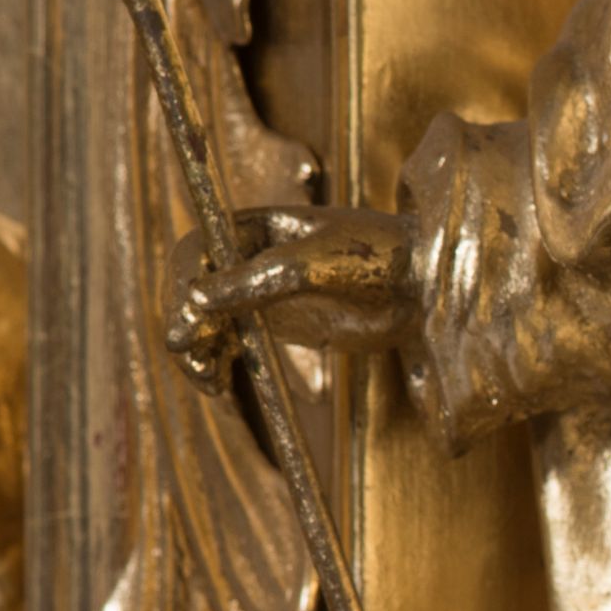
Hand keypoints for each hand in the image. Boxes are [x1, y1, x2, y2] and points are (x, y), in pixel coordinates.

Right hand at [165, 202, 418, 388]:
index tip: (189, 320)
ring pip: (210, 320)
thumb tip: (196, 299)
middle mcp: (251, 257)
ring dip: (198, 347)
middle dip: (187, 320)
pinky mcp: (280, 325)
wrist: (427, 287)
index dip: (184, 283)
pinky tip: (219, 384)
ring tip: (208, 379)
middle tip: (192, 354)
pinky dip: (221, 361)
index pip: (198, 251)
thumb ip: (259, 279)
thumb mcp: (318, 263)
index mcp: (256, 226)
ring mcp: (263, 292)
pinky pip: (236, 342)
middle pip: (195, 288)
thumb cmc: (379, 257)